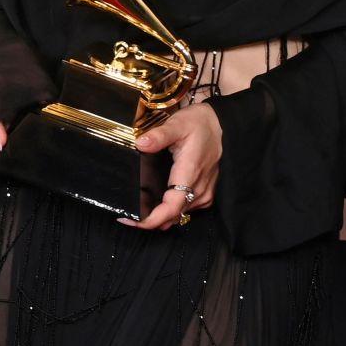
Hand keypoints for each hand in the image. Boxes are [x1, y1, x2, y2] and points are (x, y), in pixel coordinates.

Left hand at [118, 103, 221, 230]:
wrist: (219, 125)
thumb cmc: (198, 124)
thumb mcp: (178, 123)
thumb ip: (159, 135)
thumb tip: (141, 143)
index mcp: (190, 172)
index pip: (172, 206)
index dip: (153, 219)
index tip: (133, 221)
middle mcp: (199, 188)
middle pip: (172, 215)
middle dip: (150, 220)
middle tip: (127, 216)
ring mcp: (204, 193)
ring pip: (179, 215)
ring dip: (160, 216)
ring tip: (138, 209)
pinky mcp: (205, 194)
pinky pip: (185, 209)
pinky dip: (171, 211)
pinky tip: (157, 203)